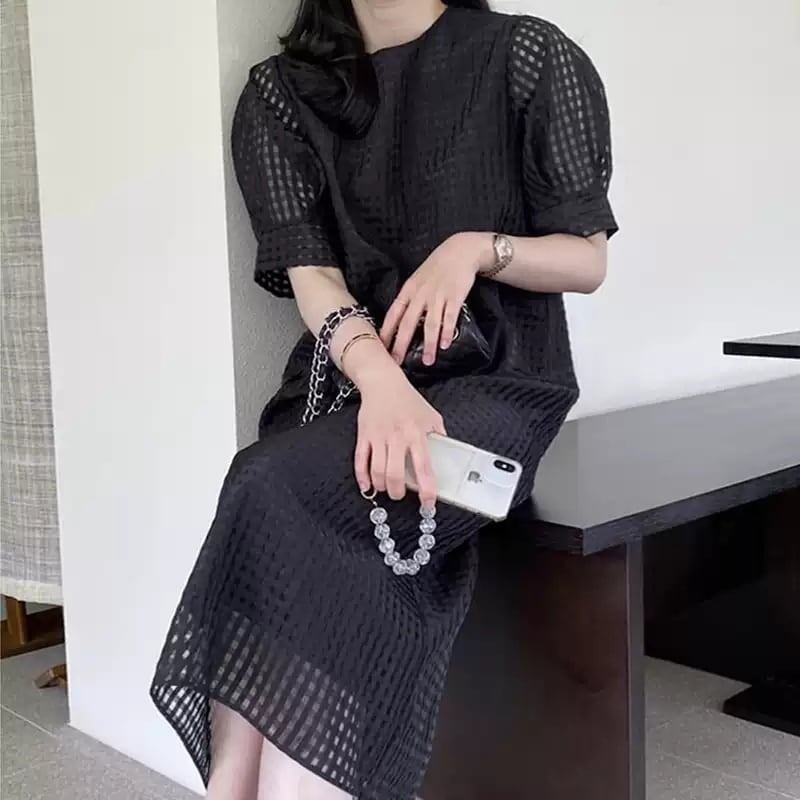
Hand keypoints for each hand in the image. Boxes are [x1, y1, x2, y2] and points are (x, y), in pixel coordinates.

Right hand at [354, 369, 445, 506]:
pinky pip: (360, 461)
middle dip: (398, 492)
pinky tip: (368, 486)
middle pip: (394, 474)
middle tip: (402, 495)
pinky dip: (362, 477)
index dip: (426, 489)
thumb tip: (448, 458)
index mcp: (416, 433)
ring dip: (382, 486)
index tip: (428, 503)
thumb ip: (439, 437)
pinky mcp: (363, 436)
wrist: (383, 382)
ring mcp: (378, 437)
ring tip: (388, 489)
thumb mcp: (432, 416)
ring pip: (376, 471)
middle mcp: (396, 437)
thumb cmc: (409, 400)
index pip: (423, 466)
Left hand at [380, 232, 492, 365]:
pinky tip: (446, 345)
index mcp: (408, 290)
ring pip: (430, 324)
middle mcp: (420, 294)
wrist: (459, 251)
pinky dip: (447, 332)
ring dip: (429, 344)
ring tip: (427, 361)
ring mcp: (438, 296)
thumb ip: (409, 300)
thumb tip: (400, 323)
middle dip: (401, 345)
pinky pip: (450, 317)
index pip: (393, 314)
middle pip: (408, 323)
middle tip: (397, 362)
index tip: (380, 348)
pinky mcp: (455, 296)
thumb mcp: (417, 280)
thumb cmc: (437, 268)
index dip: (386, 332)